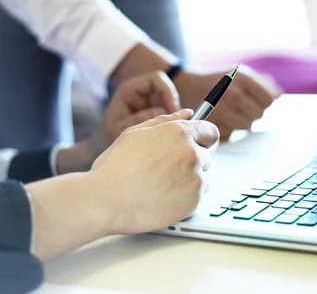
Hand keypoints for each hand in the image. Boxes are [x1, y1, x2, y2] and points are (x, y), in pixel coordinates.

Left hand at [57, 71, 179, 173]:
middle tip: (177, 124)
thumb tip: (164, 112)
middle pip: (167, 90)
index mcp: (130, 89)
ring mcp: (149, 103)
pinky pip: (169, 114)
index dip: (168, 91)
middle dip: (173, 106)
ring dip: (174, 116)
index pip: (157, 79)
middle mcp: (141, 93)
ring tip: (170, 132)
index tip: (173, 110)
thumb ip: (141, 119)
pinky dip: (172, 123)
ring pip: (170, 103)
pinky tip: (167, 135)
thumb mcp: (121, 128)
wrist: (101, 149)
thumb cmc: (106, 137)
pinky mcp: (155, 114)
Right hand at [90, 109, 219, 233]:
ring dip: (188, 181)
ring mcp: (195, 178)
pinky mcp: (194, 201)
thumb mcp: (134, 133)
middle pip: (206, 156)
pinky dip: (185, 199)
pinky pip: (197, 198)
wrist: (105, 201)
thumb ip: (165, 121)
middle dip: (191, 162)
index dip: (204, 138)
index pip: (210, 132)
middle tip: (165, 171)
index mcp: (178, 133)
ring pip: (202, 178)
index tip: (199, 144)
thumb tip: (187, 114)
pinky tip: (163, 199)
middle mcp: (191, 153)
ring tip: (160, 186)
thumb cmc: (115, 167)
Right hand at [174, 65, 281, 138]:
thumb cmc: (218, 80)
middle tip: (242, 107)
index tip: (255, 100)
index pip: (268, 100)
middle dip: (253, 112)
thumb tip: (279, 95)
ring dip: (242, 121)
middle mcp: (234, 92)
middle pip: (259, 114)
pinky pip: (233, 132)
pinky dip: (230, 127)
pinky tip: (222, 117)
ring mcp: (223, 109)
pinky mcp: (214, 122)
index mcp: (243, 77)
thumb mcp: (240, 74)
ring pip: (248, 125)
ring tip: (232, 112)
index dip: (264, 102)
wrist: (187, 86)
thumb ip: (263, 83)